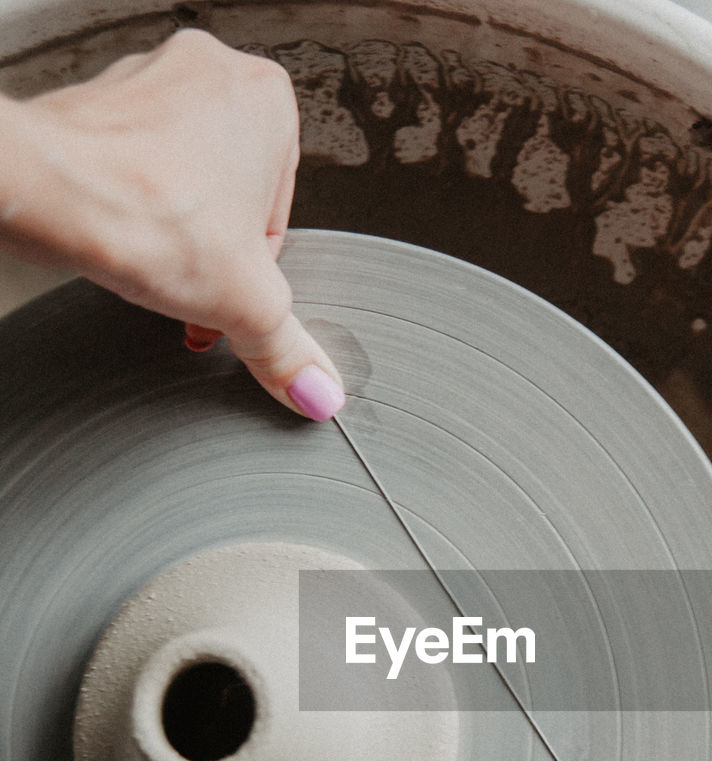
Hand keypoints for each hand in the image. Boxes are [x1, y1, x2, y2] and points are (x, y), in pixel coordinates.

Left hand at [0, 30, 344, 419]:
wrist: (47, 194)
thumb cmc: (144, 213)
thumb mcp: (246, 304)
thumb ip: (288, 349)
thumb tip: (314, 385)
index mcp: (268, 100)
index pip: (281, 215)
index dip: (254, 273)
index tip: (229, 298)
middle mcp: (211, 73)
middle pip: (232, 198)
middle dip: (212, 255)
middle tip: (191, 287)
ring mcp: (149, 81)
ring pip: (182, 182)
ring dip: (173, 236)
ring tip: (154, 263)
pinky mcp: (98, 103)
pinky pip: (133, 168)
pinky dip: (131, 210)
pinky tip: (122, 240)